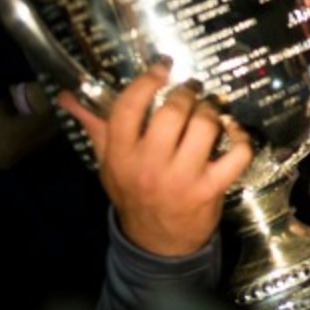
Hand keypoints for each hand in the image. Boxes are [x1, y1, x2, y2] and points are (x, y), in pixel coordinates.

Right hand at [57, 64, 252, 256]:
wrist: (157, 242)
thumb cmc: (133, 193)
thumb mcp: (108, 163)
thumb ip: (95, 127)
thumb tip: (68, 96)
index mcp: (120, 155)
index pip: (130, 108)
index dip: (148, 81)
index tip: (163, 66)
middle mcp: (149, 164)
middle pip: (172, 113)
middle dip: (187, 93)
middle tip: (192, 90)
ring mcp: (182, 177)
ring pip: (204, 127)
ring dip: (212, 111)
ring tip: (210, 109)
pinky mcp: (211, 188)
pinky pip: (235, 154)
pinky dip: (240, 138)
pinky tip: (234, 132)